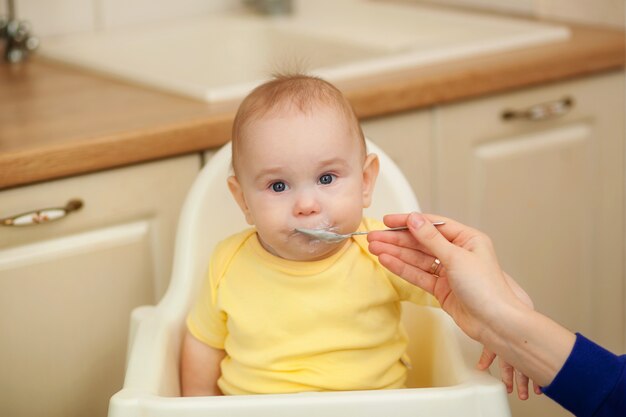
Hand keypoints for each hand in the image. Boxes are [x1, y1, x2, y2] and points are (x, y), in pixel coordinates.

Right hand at [368, 212, 539, 397]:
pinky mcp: (441, 289)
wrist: (495, 324)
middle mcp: (458, 253)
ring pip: (417, 259)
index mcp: (467, 239)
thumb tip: (414, 219)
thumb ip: (431, 239)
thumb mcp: (457, 257)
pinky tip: (387, 261)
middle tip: (375, 237)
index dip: (409, 222)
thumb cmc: (487, 289)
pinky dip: (402, 268)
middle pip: (421, 242)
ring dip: (396, 253)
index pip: (432, 225)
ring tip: (375, 248)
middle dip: (397, 239)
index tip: (388, 221)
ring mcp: (448, 271)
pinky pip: (418, 274)